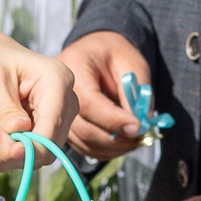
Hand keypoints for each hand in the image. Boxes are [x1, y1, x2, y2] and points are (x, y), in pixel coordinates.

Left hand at [0, 26, 77, 167]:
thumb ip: (6, 108)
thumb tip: (19, 132)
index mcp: (56, 81)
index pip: (53, 124)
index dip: (33, 145)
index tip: (8, 152)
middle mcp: (58, 103)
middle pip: (46, 146)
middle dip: (11, 152)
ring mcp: (46, 120)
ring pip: (33, 156)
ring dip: (1, 157)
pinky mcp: (31, 133)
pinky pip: (20, 157)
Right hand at [58, 29, 150, 160]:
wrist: (96, 50)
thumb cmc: (114, 52)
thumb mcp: (131, 63)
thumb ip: (136, 92)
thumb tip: (142, 123)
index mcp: (73, 67)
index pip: (89, 103)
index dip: (114, 120)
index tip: (138, 128)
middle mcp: (58, 93)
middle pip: (84, 128)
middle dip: (116, 139)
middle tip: (142, 137)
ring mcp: (59, 112)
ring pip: (84, 142)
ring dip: (113, 148)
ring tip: (136, 141)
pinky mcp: (66, 126)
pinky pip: (84, 146)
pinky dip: (105, 150)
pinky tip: (123, 143)